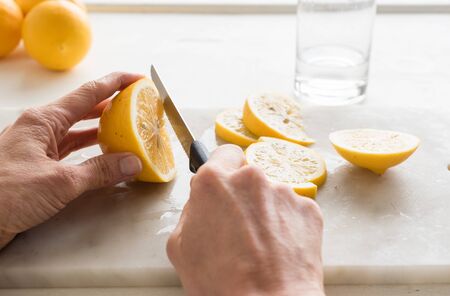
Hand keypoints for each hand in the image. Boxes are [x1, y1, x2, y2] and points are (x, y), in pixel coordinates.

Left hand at [0, 72, 143, 248]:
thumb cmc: (4, 194)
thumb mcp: (60, 181)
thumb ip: (99, 171)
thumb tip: (131, 163)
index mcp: (42, 121)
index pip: (87, 94)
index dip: (115, 83)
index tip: (136, 79)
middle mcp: (39, 129)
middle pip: (82, 110)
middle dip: (111, 106)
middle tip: (136, 105)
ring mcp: (37, 147)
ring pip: (76, 131)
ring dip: (101, 130)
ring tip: (125, 128)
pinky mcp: (36, 166)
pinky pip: (69, 151)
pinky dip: (88, 151)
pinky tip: (102, 154)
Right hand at [167, 145, 324, 295]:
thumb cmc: (222, 282)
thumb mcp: (181, 246)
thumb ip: (191, 211)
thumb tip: (202, 203)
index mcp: (215, 182)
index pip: (223, 153)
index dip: (223, 168)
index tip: (225, 181)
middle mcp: (252, 179)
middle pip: (248, 177)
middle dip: (243, 195)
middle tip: (238, 227)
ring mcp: (284, 193)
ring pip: (271, 194)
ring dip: (265, 212)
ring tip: (260, 246)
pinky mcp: (308, 210)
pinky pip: (293, 210)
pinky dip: (287, 224)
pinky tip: (278, 249)